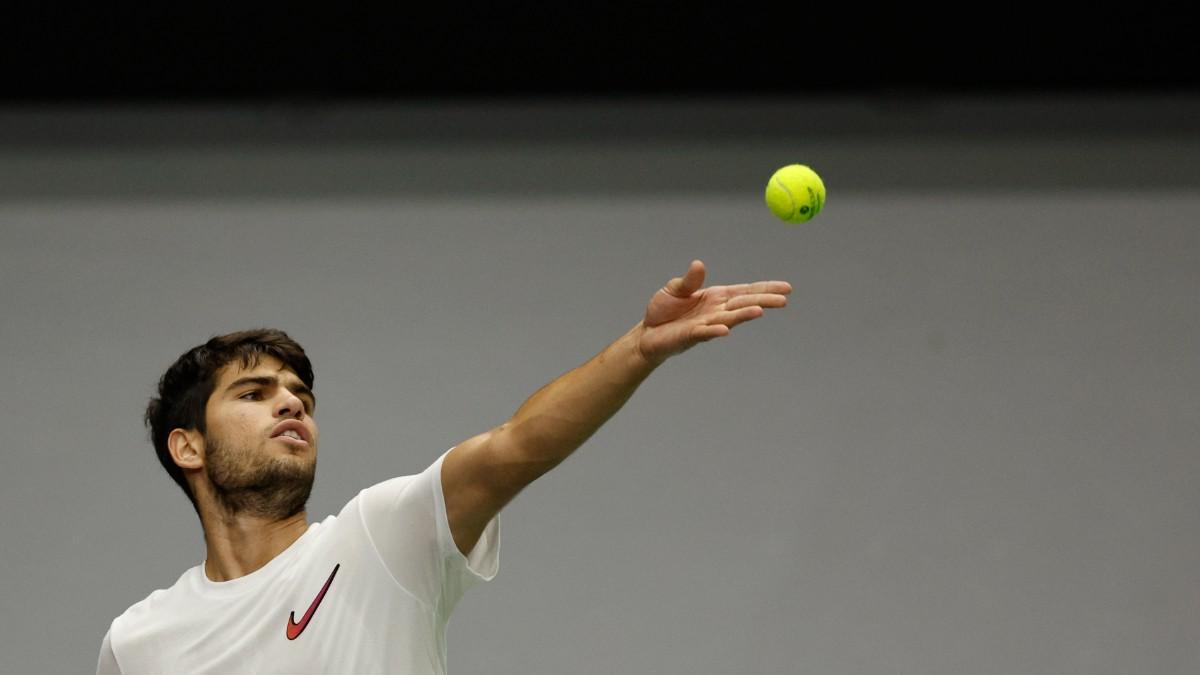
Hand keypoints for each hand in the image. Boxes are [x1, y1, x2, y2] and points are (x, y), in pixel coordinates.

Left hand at [635, 260, 791, 365]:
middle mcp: (716, 311)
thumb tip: (699, 264)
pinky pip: (704, 333)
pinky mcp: (690, 336)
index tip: (787, 288)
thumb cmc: (664, 310)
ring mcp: (705, 324)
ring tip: (759, 311)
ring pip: (728, 319)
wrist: (647, 333)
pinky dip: (714, 331)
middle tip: (784, 300)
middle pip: (743, 304)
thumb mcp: (675, 288)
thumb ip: (689, 280)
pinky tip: (724, 330)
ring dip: (743, 315)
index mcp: (716, 297)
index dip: (765, 289)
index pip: (745, 291)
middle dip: (763, 301)